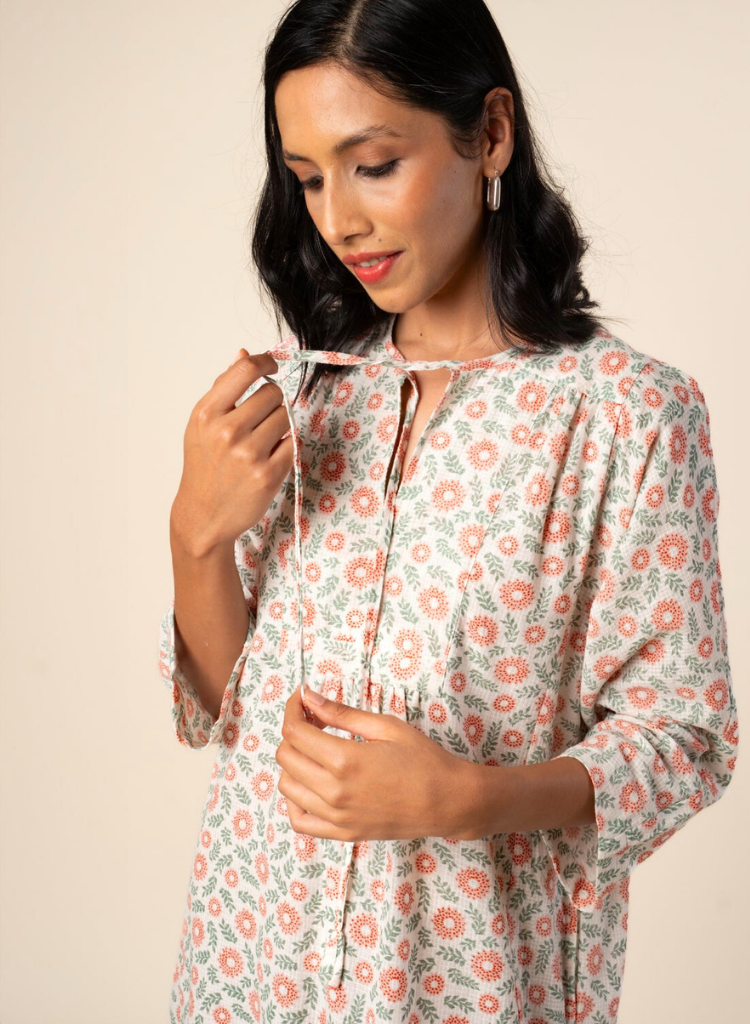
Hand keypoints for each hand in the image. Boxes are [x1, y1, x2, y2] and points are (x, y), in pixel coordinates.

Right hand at [170, 348, 293, 557]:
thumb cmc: (204, 467)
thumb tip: (244, 354)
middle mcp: (227, 431)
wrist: (203, 515)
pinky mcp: (269, 474)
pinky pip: (292, 443)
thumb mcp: (201, 424)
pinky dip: (286, 446)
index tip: (272, 366)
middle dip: (272, 402)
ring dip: (280, 425)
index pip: (245, 370)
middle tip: (261, 419)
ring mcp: (249, 454)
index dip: (266, 362)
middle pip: (272, 393)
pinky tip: (269, 457)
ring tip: (262, 441)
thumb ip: (223, 388)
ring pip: (285, 416)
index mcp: (207, 413)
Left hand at [274, 685, 481, 841]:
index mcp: (345, 760)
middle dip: (293, 732)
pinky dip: (295, 801)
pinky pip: (299, 821)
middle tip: (314, 721)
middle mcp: (334, 791)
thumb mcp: (385, 726)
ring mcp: (337, 817)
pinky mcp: (343, 833)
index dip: (292, 709)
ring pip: (287, 787)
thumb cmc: (423, 760)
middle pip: (286, 756)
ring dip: (294, 763)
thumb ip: (341, 713)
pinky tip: (310, 785)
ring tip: (316, 751)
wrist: (448, 801)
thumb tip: (309, 697)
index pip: (295, 732)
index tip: (301, 700)